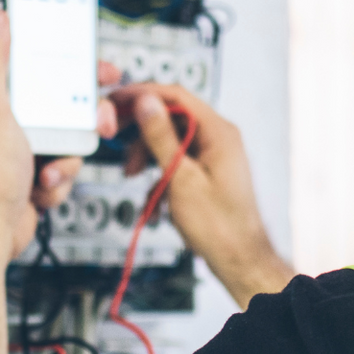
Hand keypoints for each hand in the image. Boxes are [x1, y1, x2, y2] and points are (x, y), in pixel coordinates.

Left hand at [0, 11, 117, 260]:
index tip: (104, 72)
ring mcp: (33, 153)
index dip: (80, 71)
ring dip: (67, 161)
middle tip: (102, 124)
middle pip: (72, 111)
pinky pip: (68, 173)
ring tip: (48, 170)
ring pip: (75, 145)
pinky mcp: (41, 178)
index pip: (50, 75)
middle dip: (89, 122)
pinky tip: (39, 188)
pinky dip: (59, 183)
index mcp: (9, 103)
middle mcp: (20, 126)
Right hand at [109, 82, 292, 307]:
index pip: (176, 96)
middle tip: (115, 136)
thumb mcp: (180, 178)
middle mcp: (219, 137)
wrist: (238, 258)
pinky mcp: (207, 170)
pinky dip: (160, 174)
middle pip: (171, 116)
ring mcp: (214, 154)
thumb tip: (146, 102)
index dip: (142, 94)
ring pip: (171, 139)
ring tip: (132, 174)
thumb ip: (161, 137)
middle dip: (141, 130)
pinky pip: (177, 160)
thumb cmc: (218, 225)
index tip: (116, 100)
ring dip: (147, 155)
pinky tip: (153, 198)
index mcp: (218, 132)